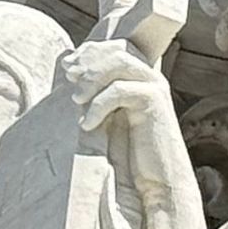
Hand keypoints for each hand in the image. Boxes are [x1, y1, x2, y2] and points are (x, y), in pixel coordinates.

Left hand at [62, 39, 178, 149]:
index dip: (90, 52)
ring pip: (119, 64)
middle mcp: (151, 77)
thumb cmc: (134, 154)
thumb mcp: (111, 119)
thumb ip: (98, 98)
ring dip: (92, 79)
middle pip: (116, 52)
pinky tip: (87, 124)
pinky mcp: (154, 102)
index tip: (67, 64)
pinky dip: (98, 105)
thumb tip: (71, 81)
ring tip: (76, 100)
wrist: (160, 180)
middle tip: (69, 77)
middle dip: (89, 62)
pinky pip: (119, 90)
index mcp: (141, 78)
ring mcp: (155, 87)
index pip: (116, 48)